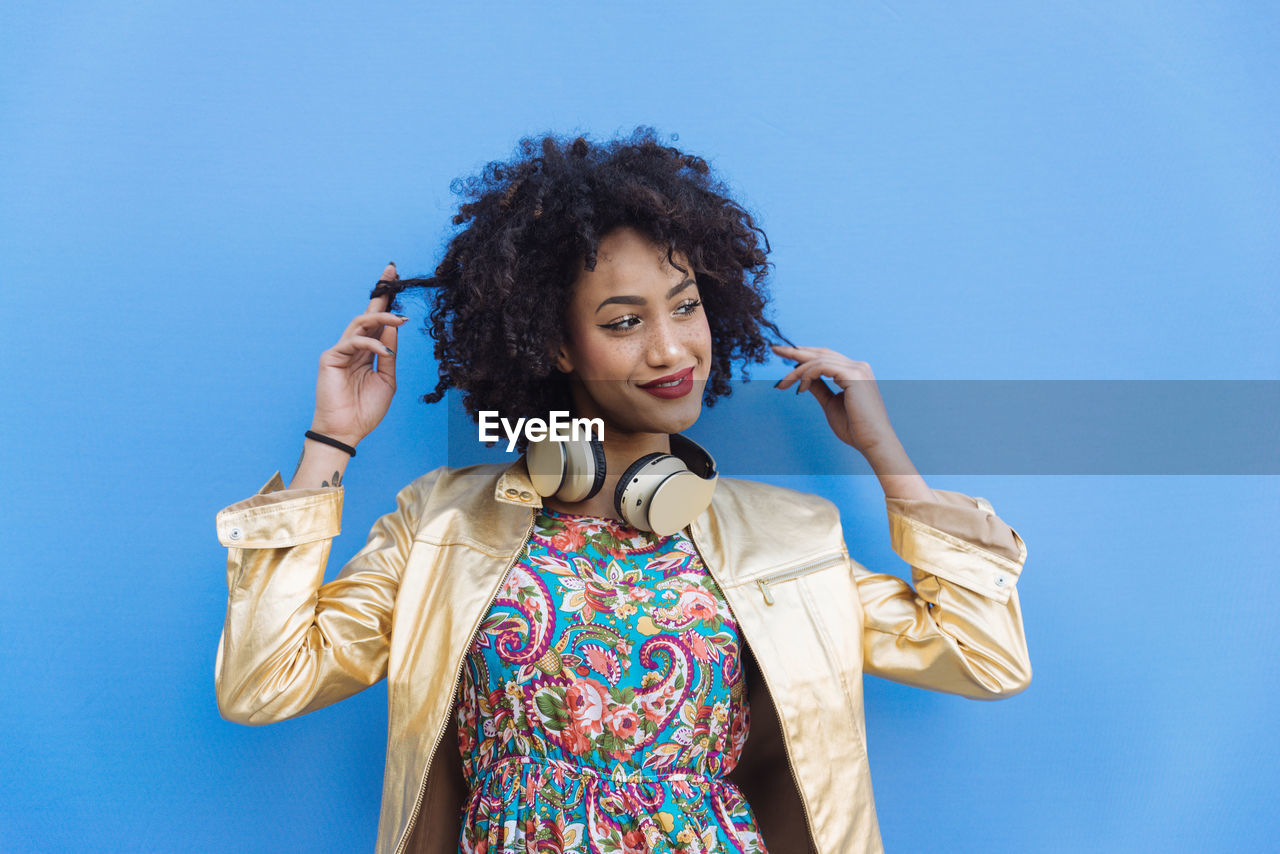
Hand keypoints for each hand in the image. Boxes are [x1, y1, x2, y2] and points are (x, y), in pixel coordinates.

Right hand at [309, 263, 407, 446]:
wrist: (348, 431)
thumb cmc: (365, 409)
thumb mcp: (387, 379)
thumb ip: (389, 353)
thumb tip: (395, 327)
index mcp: (367, 351)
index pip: (377, 321)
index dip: (386, 300)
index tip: (395, 278)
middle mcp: (354, 346)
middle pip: (368, 312)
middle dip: (381, 292)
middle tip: (393, 272)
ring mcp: (341, 350)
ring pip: (361, 322)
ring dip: (382, 317)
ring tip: (400, 319)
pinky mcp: (331, 357)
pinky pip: (354, 341)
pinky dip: (372, 344)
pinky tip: (384, 353)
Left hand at [771, 344, 900, 457]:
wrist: (873, 441)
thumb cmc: (854, 428)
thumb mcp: (830, 404)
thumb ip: (819, 388)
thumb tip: (803, 379)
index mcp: (855, 372)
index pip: (826, 356)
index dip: (805, 354)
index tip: (784, 354)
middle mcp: (858, 366)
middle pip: (821, 353)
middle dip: (796, 351)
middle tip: (774, 349)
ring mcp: (857, 369)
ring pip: (818, 360)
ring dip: (797, 371)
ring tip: (783, 383)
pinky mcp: (854, 375)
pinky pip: (822, 367)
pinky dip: (807, 375)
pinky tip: (800, 388)